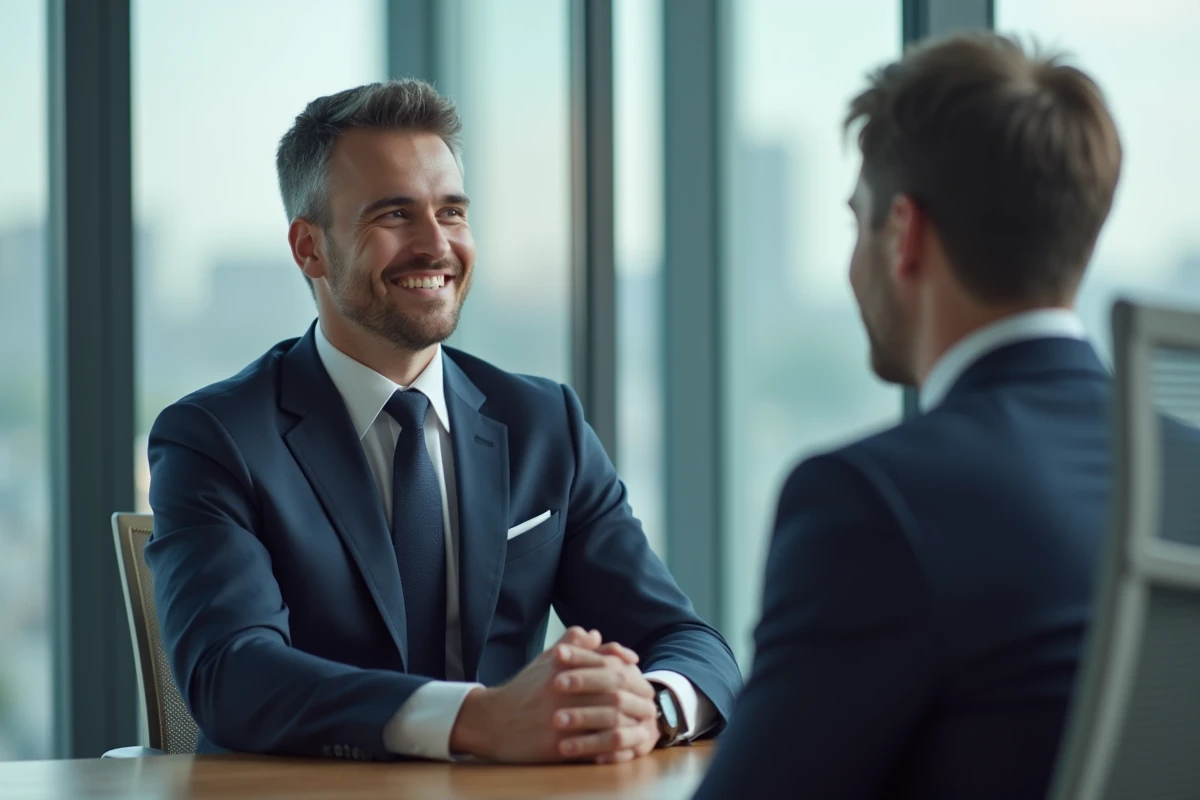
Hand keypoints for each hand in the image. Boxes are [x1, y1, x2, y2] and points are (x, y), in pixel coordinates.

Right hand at [449, 626, 652, 762]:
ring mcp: (560, 717)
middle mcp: (563, 689)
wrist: (493, 721)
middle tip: (650, 704)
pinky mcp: (556, 744)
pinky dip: (613, 746)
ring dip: (630, 723)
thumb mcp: (545, 661)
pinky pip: (594, 746)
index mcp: (563, 666)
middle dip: (636, 697)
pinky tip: (623, 746)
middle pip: (613, 690)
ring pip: (608, 718)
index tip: (640, 675)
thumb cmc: (523, 690)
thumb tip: (596, 634)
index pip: (606, 662)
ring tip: (642, 725)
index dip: (628, 668)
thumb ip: (571, 645)